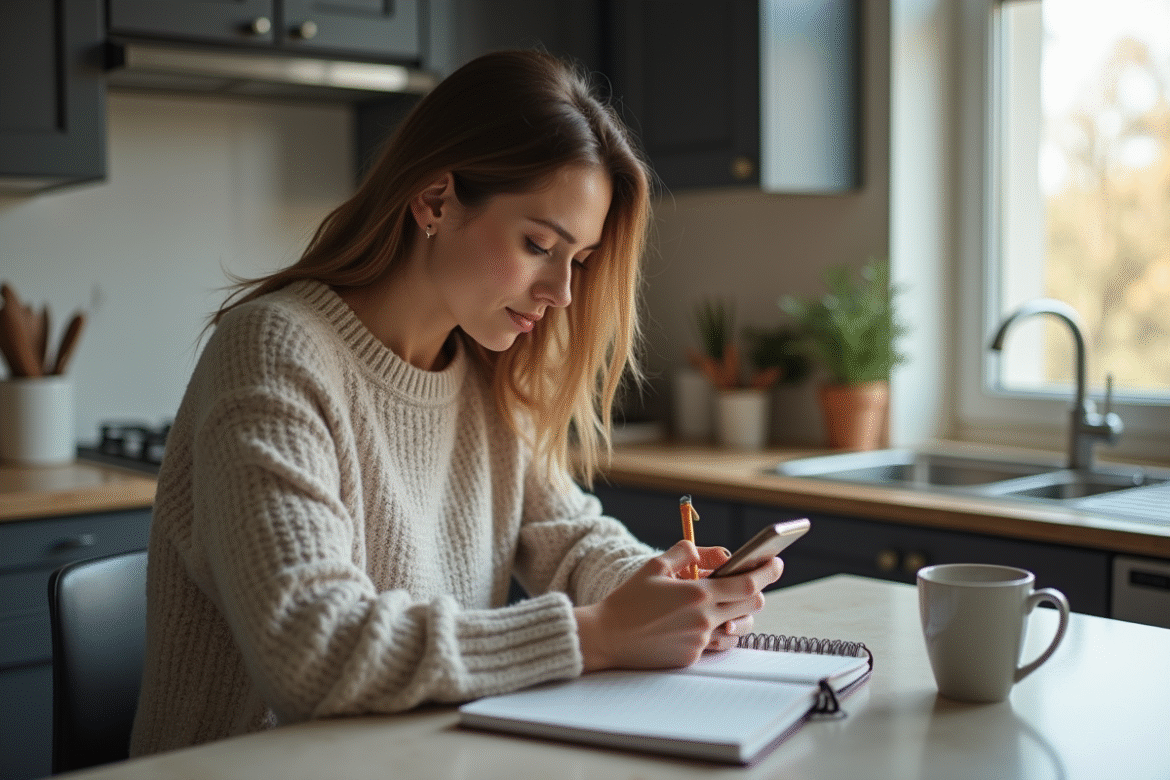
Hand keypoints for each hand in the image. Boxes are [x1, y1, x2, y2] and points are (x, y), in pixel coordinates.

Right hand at [573, 541, 783, 671]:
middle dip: (757, 590)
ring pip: (739, 627)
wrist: (607, 637)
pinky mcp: (692, 657)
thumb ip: (687, 553)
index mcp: (697, 594)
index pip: (748, 583)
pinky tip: (704, 621)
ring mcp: (700, 642)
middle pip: (751, 605)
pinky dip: (717, 630)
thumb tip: (712, 553)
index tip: (776, 562)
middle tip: (752, 580)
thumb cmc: (629, 599)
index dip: (767, 571)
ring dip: (740, 614)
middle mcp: (704, 620)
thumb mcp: (655, 566)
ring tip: (728, 603)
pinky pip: (717, 643)